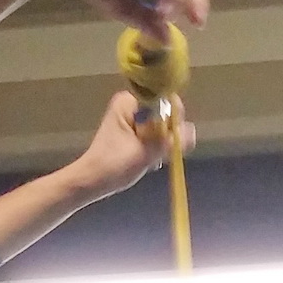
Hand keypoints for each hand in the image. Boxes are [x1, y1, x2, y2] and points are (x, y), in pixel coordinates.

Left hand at [71, 90, 194, 200]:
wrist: (91, 182)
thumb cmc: (112, 166)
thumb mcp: (145, 152)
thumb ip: (170, 140)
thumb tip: (191, 131)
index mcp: (130, 101)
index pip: (166, 100)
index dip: (173, 120)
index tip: (168, 139)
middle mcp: (132, 104)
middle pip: (166, 113)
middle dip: (167, 135)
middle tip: (156, 154)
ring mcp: (133, 117)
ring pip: (162, 126)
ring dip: (162, 144)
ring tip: (150, 159)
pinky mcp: (135, 131)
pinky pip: (156, 134)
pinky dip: (156, 148)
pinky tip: (149, 160)